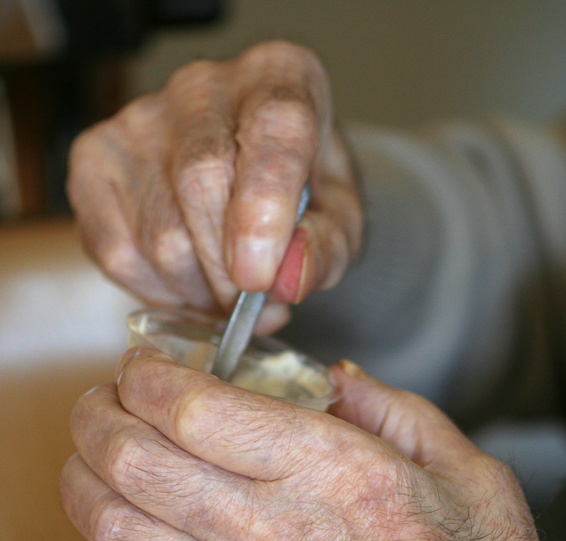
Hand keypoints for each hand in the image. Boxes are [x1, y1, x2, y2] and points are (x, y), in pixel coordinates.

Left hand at [52, 350, 565, 540]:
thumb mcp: (470, 476)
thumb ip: (397, 413)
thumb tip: (338, 379)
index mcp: (329, 470)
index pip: (194, 407)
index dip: (146, 377)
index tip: (139, 369)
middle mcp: (269, 528)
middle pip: (136, 458)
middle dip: (97, 420)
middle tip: (99, 408)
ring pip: (116, 531)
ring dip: (80, 490)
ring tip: (83, 470)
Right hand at [67, 42, 362, 332]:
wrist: (245, 177)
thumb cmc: (297, 193)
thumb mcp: (338, 220)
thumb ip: (326, 247)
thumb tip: (286, 279)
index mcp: (277, 79)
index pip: (272, 129)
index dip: (264, 210)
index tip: (260, 276)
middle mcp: (201, 88)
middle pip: (201, 186)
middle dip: (228, 272)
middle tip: (250, 303)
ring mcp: (137, 122)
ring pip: (159, 235)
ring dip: (199, 292)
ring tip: (225, 292)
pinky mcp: (94, 162)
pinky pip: (120, 254)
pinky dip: (160, 293)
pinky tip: (188, 283)